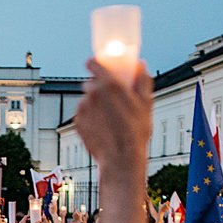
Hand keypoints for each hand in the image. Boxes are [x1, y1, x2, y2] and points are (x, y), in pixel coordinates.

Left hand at [75, 59, 152, 177]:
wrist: (120, 159)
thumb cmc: (134, 133)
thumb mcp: (145, 104)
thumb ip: (142, 80)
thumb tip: (140, 66)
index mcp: (109, 84)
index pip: (93, 63)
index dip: (95, 63)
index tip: (97, 65)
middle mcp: (92, 93)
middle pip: (90, 82)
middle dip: (99, 88)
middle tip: (111, 99)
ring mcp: (83, 108)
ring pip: (87, 100)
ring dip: (95, 104)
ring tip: (109, 119)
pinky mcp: (77, 122)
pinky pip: (82, 114)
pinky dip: (89, 118)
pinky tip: (102, 127)